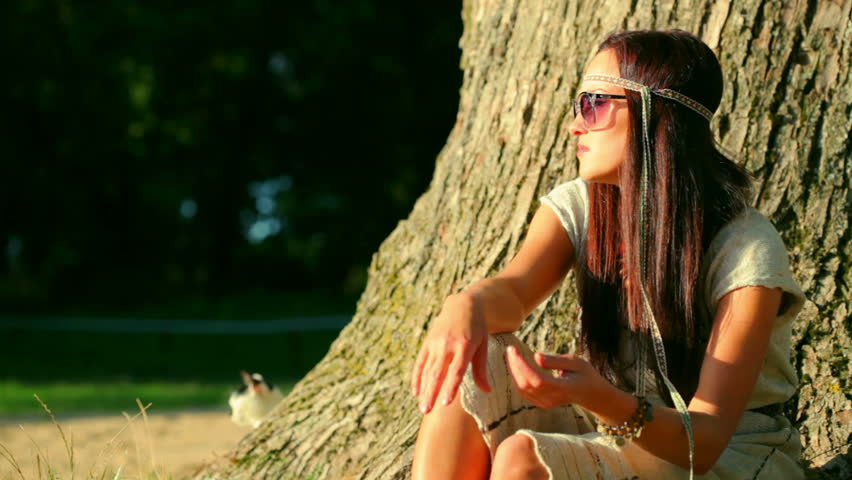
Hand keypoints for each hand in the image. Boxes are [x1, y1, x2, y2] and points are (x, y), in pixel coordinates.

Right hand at [411, 293, 490, 414]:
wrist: (463, 305)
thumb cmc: (477, 328)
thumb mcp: (482, 346)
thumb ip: (481, 369)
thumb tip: (487, 391)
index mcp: (464, 346)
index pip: (456, 371)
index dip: (450, 388)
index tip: (445, 403)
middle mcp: (447, 345)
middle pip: (438, 373)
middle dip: (431, 393)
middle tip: (427, 411)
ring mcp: (435, 343)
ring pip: (428, 370)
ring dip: (424, 390)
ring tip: (423, 408)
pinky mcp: (427, 342)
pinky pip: (420, 362)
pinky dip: (417, 377)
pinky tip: (416, 391)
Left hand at [505, 345, 608, 408]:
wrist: (590, 393)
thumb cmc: (583, 374)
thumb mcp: (575, 362)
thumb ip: (555, 360)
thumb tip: (535, 356)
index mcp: (563, 388)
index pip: (537, 380)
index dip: (522, 365)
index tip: (514, 349)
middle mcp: (552, 399)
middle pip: (526, 384)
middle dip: (515, 365)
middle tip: (511, 349)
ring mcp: (546, 404)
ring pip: (522, 389)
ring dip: (514, 371)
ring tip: (512, 354)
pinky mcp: (541, 403)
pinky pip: (523, 392)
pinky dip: (517, 378)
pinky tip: (517, 365)